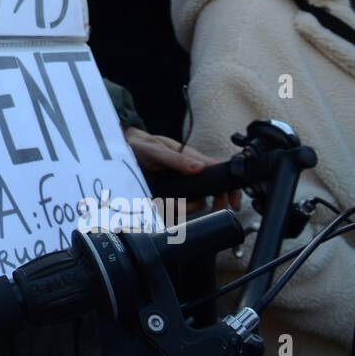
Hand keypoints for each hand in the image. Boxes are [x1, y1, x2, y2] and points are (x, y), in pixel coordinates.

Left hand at [124, 126, 240, 210]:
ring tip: (167, 201)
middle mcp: (188, 174)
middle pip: (208, 194)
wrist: (122, 151)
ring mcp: (178, 186)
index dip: (228, 189)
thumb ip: (177, 159)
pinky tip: (159, 203)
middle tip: (203, 209)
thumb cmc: (141, 146)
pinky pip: (175, 209)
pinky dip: (169, 210)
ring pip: (193, 204)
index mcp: (191, 160)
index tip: (233, 203)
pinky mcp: (167, 195)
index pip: (218, 173)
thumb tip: (199, 168)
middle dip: (208, 204)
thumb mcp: (157, 150)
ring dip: (183, 207)